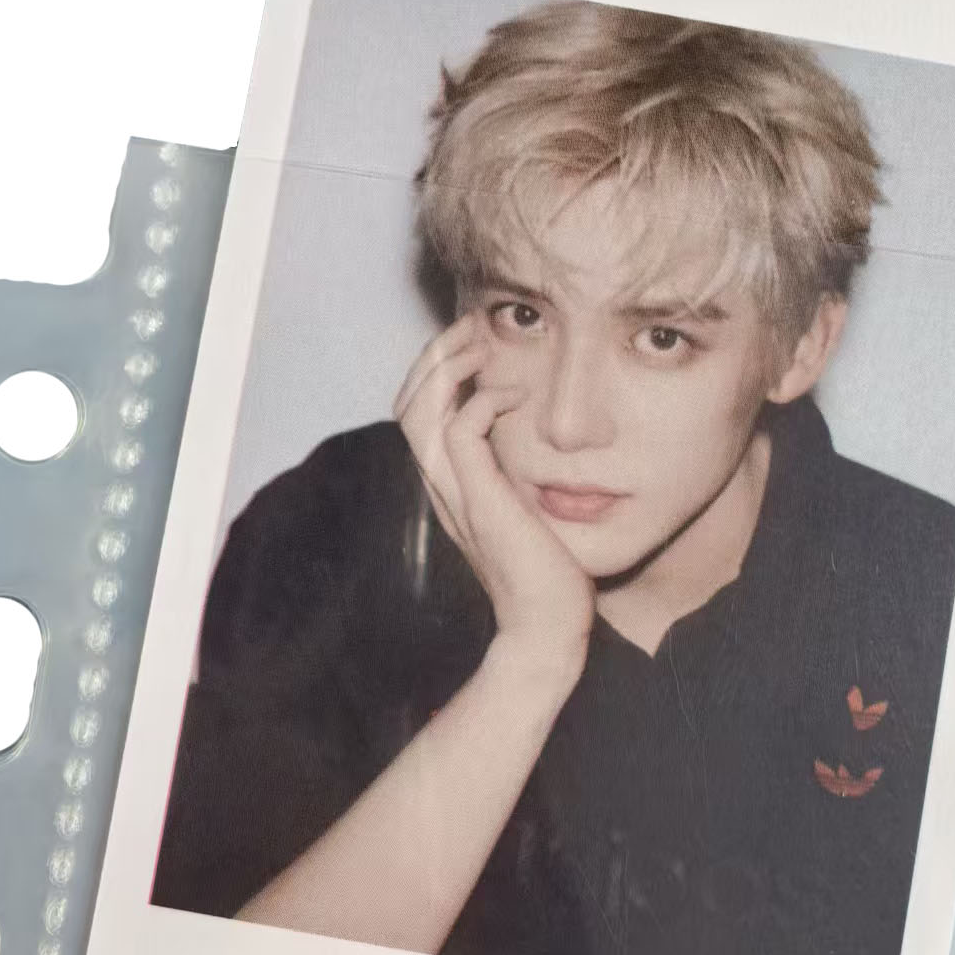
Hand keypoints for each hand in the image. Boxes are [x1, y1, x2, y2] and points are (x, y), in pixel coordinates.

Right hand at [394, 312, 594, 687]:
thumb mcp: (522, 507)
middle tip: (472, 326)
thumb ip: (511, 472)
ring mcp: (454, 493)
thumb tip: (528, 430)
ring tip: (481, 342)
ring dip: (448, 366)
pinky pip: (459, 431)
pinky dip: (480, 401)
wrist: (548, 628)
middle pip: (406, 401)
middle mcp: (440, 485)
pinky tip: (511, 394)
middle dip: (434, 354)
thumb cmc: (546, 573)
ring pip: (418, 409)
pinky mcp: (479, 499)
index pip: (415, 410)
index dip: (435, 368)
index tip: (472, 342)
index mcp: (446, 483)